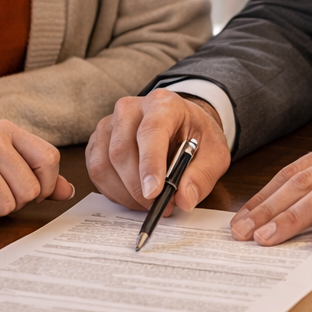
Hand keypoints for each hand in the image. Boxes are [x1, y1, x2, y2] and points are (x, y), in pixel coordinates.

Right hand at [86, 90, 230, 212]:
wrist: (182, 124)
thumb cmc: (196, 135)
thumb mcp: (215, 153)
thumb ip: (202, 175)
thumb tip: (183, 199)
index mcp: (162, 104)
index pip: (151, 132)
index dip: (150, 164)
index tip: (155, 193)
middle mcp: (130, 109)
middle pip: (121, 150)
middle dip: (138, 188)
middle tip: (159, 207)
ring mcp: (109, 124)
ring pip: (103, 164)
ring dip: (125, 193)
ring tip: (148, 203)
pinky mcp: (98, 141)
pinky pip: (96, 171)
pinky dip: (113, 191)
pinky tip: (133, 195)